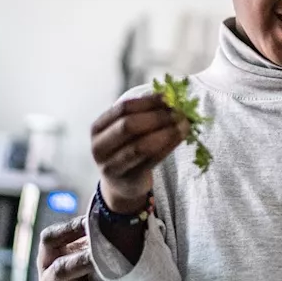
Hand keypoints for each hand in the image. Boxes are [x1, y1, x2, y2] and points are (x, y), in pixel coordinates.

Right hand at [36, 217, 151, 280]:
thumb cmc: (89, 270)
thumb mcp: (86, 251)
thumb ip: (98, 236)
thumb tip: (125, 215)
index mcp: (48, 260)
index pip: (50, 238)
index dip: (71, 227)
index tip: (96, 219)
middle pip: (62, 270)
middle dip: (89, 262)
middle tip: (117, 256)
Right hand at [91, 94, 182, 213]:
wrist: (121, 183)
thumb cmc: (126, 147)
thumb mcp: (124, 130)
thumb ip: (142, 114)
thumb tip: (171, 96)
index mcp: (97, 128)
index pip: (123, 109)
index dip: (147, 102)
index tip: (168, 97)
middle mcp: (99, 147)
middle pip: (128, 126)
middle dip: (156, 117)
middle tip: (178, 112)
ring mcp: (112, 166)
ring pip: (141, 146)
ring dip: (166, 132)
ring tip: (184, 124)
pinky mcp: (129, 179)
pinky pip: (151, 160)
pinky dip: (169, 146)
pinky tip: (180, 137)